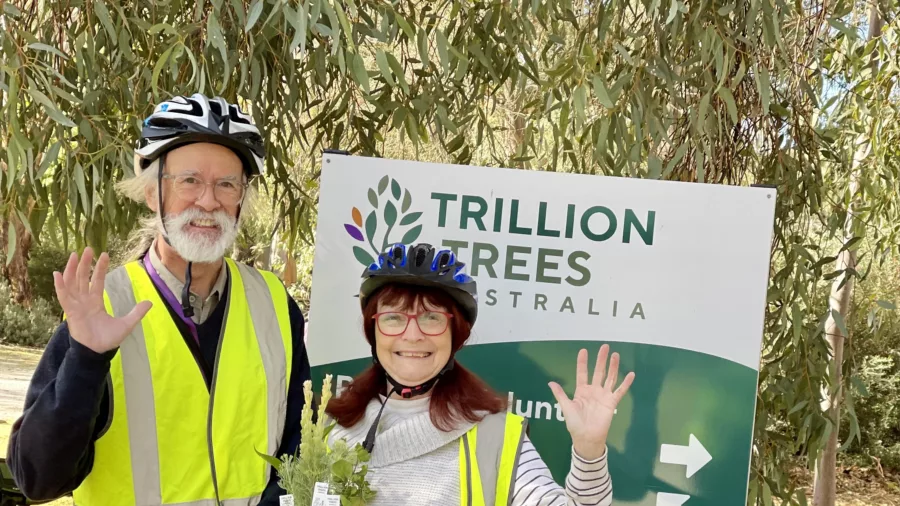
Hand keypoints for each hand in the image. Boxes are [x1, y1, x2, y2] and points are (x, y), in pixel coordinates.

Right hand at [54, 247, 151, 353]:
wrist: (97, 352)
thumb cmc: (108, 340)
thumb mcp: (126, 324)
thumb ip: (136, 313)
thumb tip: (150, 302)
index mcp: (95, 302)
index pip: (96, 281)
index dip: (99, 269)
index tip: (104, 255)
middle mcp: (84, 301)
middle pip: (82, 278)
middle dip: (85, 264)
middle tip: (88, 248)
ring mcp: (76, 306)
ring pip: (72, 284)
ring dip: (72, 269)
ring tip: (74, 255)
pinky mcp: (70, 312)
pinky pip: (64, 297)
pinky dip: (60, 286)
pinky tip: (57, 274)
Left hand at [549, 344, 634, 460]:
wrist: (586, 437)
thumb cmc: (575, 423)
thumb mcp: (566, 407)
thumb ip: (560, 394)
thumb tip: (550, 382)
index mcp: (581, 391)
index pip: (583, 373)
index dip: (583, 362)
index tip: (584, 350)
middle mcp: (594, 390)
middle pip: (598, 371)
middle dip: (601, 359)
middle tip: (605, 346)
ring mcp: (604, 396)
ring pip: (610, 378)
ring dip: (613, 367)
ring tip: (616, 355)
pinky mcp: (612, 403)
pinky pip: (620, 391)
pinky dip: (626, 383)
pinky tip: (631, 374)